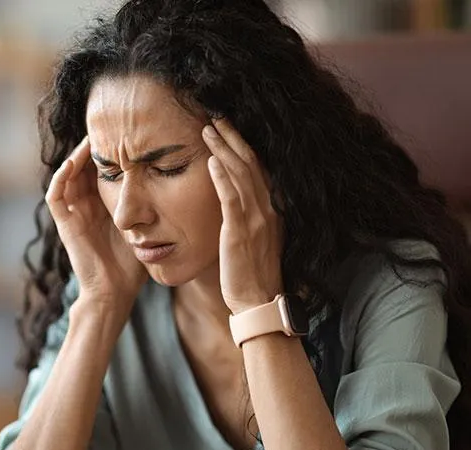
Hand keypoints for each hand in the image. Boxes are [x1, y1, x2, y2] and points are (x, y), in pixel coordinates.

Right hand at [46, 136, 147, 305]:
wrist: (115, 292)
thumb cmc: (132, 265)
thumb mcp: (146, 227)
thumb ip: (153, 207)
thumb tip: (182, 184)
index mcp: (103, 207)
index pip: (103, 171)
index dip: (111, 153)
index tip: (125, 134)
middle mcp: (86, 207)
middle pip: (84, 168)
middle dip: (93, 149)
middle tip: (106, 128)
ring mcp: (73, 215)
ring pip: (67, 176)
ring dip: (76, 156)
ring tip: (90, 138)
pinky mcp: (64, 224)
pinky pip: (56, 195)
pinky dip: (61, 176)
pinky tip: (74, 161)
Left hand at [202, 118, 283, 314]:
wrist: (258, 301)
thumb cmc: (252, 274)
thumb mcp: (256, 239)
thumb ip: (250, 217)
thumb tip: (238, 201)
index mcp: (272, 210)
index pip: (258, 169)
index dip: (242, 146)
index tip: (227, 128)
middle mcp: (268, 210)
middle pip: (250, 164)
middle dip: (232, 138)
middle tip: (215, 117)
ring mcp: (256, 220)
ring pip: (241, 175)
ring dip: (224, 149)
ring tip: (207, 129)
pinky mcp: (240, 232)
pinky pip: (232, 199)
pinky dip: (222, 178)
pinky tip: (211, 161)